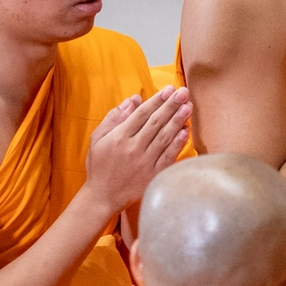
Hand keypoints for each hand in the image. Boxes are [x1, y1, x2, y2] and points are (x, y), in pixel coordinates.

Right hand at [82, 86, 191, 209]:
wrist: (103, 196)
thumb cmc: (100, 165)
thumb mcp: (98, 138)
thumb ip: (114, 118)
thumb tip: (133, 99)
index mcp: (118, 137)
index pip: (141, 114)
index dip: (156, 100)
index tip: (169, 89)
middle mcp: (133, 148)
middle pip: (155, 123)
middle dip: (171, 105)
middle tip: (183, 92)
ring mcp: (145, 162)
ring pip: (164, 137)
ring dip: (177, 121)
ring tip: (188, 106)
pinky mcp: (154, 175)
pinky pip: (169, 156)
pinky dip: (178, 143)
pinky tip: (186, 131)